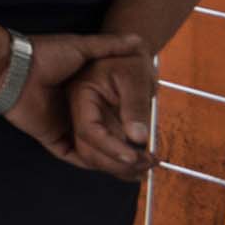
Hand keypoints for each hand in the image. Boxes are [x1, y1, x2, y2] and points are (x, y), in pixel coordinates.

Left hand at [0, 32, 145, 172]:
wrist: (14, 67)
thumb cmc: (44, 54)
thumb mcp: (82, 47)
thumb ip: (108, 46)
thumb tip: (137, 41)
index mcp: (84, 97)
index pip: (114, 117)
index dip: (134, 126)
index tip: (156, 135)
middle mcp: (76, 115)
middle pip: (109, 140)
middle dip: (131, 151)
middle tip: (153, 157)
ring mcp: (65, 128)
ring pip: (96, 153)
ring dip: (118, 160)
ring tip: (142, 162)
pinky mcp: (53, 139)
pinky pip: (77, 157)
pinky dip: (97, 162)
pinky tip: (119, 163)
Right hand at [67, 50, 158, 179]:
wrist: (130, 55)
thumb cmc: (130, 61)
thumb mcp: (135, 78)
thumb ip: (135, 107)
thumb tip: (138, 138)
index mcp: (80, 95)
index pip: (88, 130)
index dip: (111, 148)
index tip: (135, 157)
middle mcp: (78, 112)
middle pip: (87, 149)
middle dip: (117, 163)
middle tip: (147, 165)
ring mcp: (87, 122)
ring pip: (94, 156)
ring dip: (119, 168)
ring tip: (147, 166)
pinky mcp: (99, 129)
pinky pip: (103, 152)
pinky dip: (120, 163)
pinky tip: (139, 165)